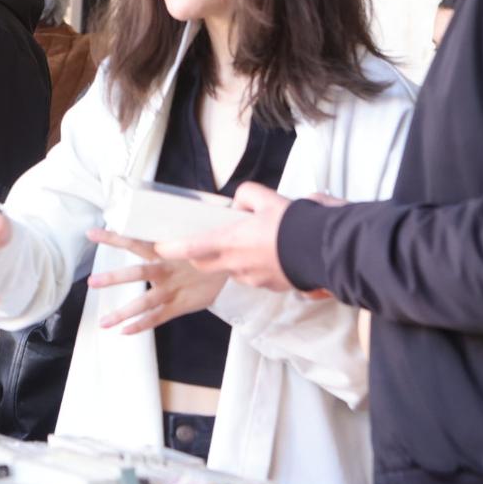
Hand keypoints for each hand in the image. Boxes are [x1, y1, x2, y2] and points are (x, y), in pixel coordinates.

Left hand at [85, 228, 227, 333]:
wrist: (232, 263)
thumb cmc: (199, 247)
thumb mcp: (183, 236)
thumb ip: (161, 234)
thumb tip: (139, 215)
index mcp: (165, 250)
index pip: (135, 241)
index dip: (113, 238)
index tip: (91, 233)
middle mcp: (167, 269)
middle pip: (138, 272)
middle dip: (115, 278)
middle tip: (92, 282)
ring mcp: (173, 289)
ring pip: (146, 302)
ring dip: (124, 312)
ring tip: (103, 322)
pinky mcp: (181, 305)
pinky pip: (158, 317)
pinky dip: (141, 325)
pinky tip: (124, 331)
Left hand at [160, 183, 297, 292]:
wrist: (323, 250)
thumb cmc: (292, 225)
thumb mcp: (265, 198)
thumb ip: (245, 196)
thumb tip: (240, 204)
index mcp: (230, 241)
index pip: (190, 248)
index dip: (171, 248)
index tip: (159, 247)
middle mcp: (236, 264)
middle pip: (205, 264)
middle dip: (198, 255)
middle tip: (201, 243)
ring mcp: (252, 278)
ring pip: (230, 270)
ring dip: (231, 260)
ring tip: (248, 244)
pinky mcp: (269, 287)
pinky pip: (253, 277)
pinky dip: (254, 267)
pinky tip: (268, 255)